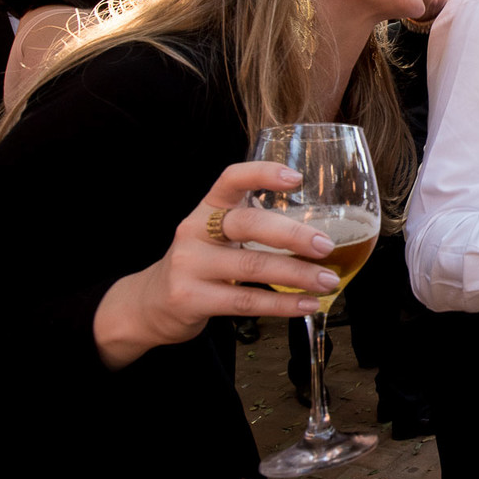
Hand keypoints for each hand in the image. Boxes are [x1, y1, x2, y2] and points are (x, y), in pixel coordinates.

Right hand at [94, 161, 346, 369]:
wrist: (150, 304)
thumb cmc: (201, 262)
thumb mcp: (217, 235)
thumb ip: (255, 225)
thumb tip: (321, 231)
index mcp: (207, 208)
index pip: (231, 179)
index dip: (261, 173)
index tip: (296, 177)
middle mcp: (195, 230)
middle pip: (248, 224)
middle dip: (293, 235)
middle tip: (326, 245)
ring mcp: (189, 265)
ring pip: (252, 266)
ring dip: (297, 275)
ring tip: (328, 280)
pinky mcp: (190, 298)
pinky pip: (245, 300)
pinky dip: (282, 304)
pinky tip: (307, 304)